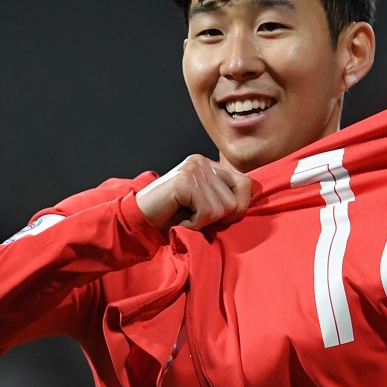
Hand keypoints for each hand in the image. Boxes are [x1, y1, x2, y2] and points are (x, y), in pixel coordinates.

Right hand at [136, 155, 252, 230]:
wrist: (138, 220)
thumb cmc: (172, 217)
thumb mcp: (204, 204)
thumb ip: (224, 198)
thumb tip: (248, 205)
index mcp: (208, 164)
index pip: (245, 182)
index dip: (240, 206)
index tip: (222, 218)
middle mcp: (202, 162)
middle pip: (236, 199)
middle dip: (220, 218)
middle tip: (198, 218)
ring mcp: (193, 169)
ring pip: (223, 208)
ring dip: (205, 222)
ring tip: (186, 217)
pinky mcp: (185, 181)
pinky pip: (207, 212)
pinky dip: (194, 224)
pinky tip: (180, 220)